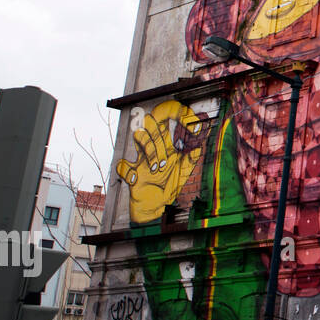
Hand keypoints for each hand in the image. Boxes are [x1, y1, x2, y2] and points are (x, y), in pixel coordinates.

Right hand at [117, 101, 206, 223]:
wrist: (156, 207)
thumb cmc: (168, 185)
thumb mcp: (184, 171)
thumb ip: (191, 158)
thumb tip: (198, 146)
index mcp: (166, 143)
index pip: (167, 116)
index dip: (180, 113)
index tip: (196, 128)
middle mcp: (152, 146)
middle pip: (150, 120)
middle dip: (161, 133)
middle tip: (171, 151)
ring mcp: (140, 158)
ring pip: (139, 135)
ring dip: (151, 150)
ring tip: (159, 168)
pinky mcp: (131, 174)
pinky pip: (122, 165)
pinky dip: (128, 171)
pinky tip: (136, 180)